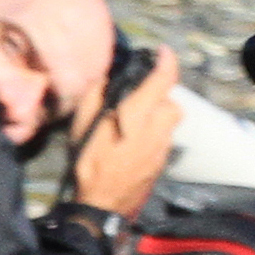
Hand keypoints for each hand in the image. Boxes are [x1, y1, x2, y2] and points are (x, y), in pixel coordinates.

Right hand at [70, 45, 181, 218]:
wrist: (103, 202)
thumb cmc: (89, 161)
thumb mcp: (83, 124)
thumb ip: (97, 95)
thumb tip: (108, 76)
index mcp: (138, 114)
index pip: (164, 80)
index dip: (167, 61)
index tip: (163, 51)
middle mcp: (158, 128)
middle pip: (172, 102)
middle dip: (159, 96)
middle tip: (138, 98)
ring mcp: (164, 146)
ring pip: (171, 120)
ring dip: (158, 115)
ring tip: (135, 120)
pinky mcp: (163, 161)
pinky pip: (165, 137)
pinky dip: (155, 132)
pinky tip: (135, 140)